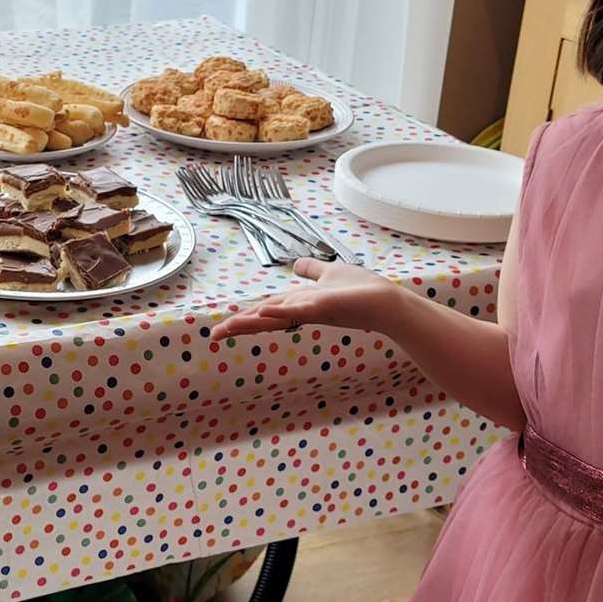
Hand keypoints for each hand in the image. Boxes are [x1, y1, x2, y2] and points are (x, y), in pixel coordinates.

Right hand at [209, 257, 400, 339]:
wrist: (387, 302)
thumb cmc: (361, 290)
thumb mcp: (329, 273)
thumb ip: (311, 271)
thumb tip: (296, 265)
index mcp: (299, 303)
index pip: (266, 310)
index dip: (244, 318)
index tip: (222, 329)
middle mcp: (302, 309)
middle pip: (265, 317)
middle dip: (239, 326)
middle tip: (215, 336)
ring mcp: (312, 310)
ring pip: (277, 316)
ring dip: (252, 322)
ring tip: (228, 328)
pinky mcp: (325, 307)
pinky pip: (300, 309)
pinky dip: (281, 311)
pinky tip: (262, 311)